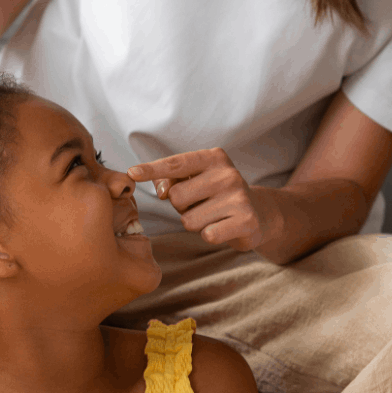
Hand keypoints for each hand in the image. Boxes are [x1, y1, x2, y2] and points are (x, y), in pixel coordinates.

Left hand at [127, 149, 282, 252]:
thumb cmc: (218, 195)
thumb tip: (161, 190)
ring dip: (195, 223)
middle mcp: (228, 173)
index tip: (131, 173)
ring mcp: (239, 197)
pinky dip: (210, 235)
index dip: (151, 169)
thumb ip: (174, 180)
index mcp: (214, 157)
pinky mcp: (246, 220)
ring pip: (189, 220)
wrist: (260, 213)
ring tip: (213, 216)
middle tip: (201, 205)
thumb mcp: (198, 180)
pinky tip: (223, 227)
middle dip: (182, 207)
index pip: (176, 164)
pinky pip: (207, 234)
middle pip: (176, 197)